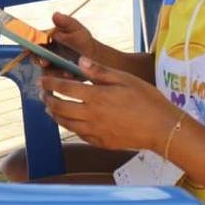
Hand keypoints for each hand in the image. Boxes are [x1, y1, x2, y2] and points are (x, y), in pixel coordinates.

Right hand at [31, 12, 98, 76]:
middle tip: (46, 62)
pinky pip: (53, 80)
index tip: (31, 48)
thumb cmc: (83, 41)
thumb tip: (55, 15)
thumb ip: (66, 23)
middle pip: (35, 57)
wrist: (95, 58)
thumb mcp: (77, 30)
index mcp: (46, 40)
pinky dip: (61, 78)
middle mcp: (45, 53)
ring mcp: (50, 66)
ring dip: (52, 72)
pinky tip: (70, 75)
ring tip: (66, 72)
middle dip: (39, 60)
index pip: (32, 42)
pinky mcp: (56, 76)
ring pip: (44, 70)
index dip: (29, 45)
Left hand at [40, 57, 181, 152]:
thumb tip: (80, 62)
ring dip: (55, 115)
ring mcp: (95, 131)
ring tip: (50, 109)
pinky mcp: (101, 143)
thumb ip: (99, 71)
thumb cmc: (146, 99)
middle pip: (60, 108)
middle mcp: (91, 115)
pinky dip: (70, 128)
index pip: (65, 88)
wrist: (161, 128)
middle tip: (43, 94)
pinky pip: (79, 135)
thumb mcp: (124, 78)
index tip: (42, 80)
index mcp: (96, 97)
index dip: (51, 83)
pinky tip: (71, 123)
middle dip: (48, 100)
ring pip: (66, 124)